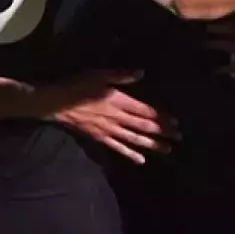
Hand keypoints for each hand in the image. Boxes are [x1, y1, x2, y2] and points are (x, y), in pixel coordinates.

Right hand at [52, 71, 177, 164]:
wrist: (56, 103)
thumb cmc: (78, 85)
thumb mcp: (100, 74)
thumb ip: (121, 75)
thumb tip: (141, 73)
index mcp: (118, 101)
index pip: (145, 111)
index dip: (161, 117)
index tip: (175, 122)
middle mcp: (116, 118)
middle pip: (143, 126)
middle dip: (161, 132)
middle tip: (178, 137)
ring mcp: (108, 130)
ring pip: (133, 139)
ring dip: (151, 145)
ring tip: (166, 150)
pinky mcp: (100, 138)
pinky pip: (117, 147)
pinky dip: (130, 154)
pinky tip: (141, 160)